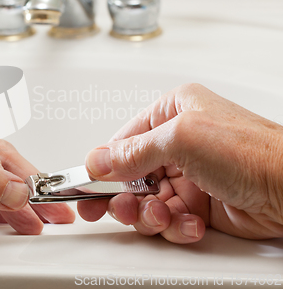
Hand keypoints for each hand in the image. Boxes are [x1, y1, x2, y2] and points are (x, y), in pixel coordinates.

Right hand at [79, 83, 282, 242]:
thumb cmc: (254, 151)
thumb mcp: (182, 139)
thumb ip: (132, 152)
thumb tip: (97, 161)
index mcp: (171, 113)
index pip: (121, 141)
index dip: (101, 165)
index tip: (85, 184)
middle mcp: (177, 144)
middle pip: (129, 175)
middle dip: (124, 196)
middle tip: (119, 208)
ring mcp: (187, 176)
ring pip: (145, 202)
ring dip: (150, 214)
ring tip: (164, 215)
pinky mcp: (198, 205)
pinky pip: (168, 220)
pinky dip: (175, 226)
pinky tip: (191, 222)